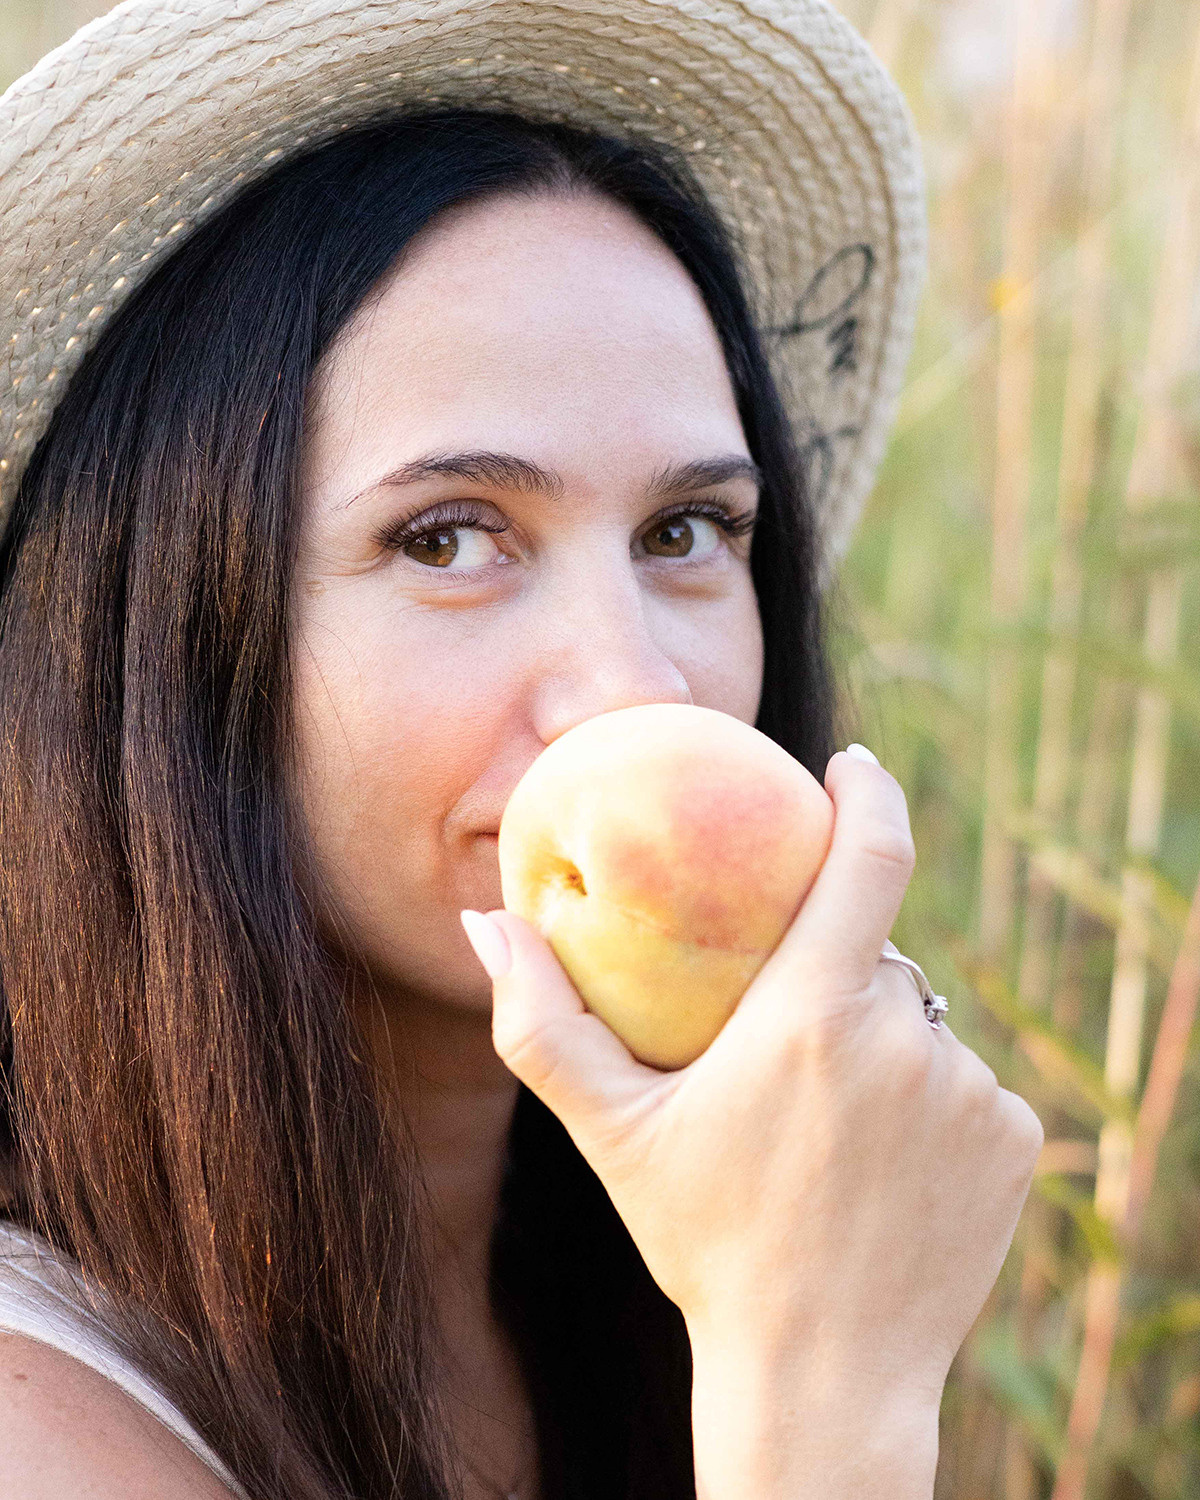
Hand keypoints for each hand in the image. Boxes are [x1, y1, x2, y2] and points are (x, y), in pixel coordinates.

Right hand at [472, 750, 1043, 1397]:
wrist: (825, 1379)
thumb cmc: (706, 1243)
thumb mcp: (613, 1132)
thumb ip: (541, 1020)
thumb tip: (481, 919)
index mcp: (814, 1017)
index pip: (868, 859)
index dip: (867, 794)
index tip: (853, 765)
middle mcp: (907, 1040)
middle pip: (874, 957)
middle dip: (829, 977)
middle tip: (779, 1053)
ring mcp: (971, 1092)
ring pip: (917, 1023)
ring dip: (875, 1047)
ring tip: (823, 1140)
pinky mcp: (1012, 1140)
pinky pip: (965, 1084)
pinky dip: (924, 1102)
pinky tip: (879, 1173)